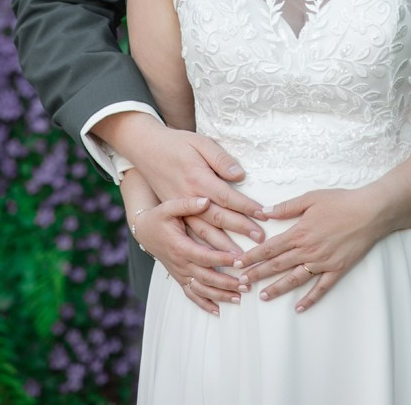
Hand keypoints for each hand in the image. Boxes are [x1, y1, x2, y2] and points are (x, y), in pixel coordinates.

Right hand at [115, 118, 265, 252]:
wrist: (146, 149)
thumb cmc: (176, 143)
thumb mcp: (200, 142)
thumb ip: (220, 159)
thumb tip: (239, 175)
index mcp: (197, 180)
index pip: (227, 198)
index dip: (247, 207)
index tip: (264, 215)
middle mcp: (188, 199)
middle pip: (218, 220)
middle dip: (241, 230)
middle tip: (261, 241)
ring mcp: (179, 211)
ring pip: (204, 235)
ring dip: (224, 250)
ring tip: (241, 261)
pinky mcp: (175, 215)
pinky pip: (190, 239)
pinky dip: (203, 254)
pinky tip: (215, 267)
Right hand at [132, 196, 251, 315]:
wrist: (144, 231)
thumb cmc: (158, 217)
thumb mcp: (169, 207)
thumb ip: (188, 204)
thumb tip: (206, 200)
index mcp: (180, 247)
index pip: (204, 256)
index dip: (221, 259)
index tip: (239, 260)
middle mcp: (180, 264)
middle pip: (206, 277)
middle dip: (226, 282)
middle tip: (246, 283)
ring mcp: (180, 273)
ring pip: (201, 289)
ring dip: (220, 295)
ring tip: (239, 297)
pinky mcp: (179, 278)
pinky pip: (191, 295)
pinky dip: (204, 304)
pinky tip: (218, 311)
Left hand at [235, 188, 379, 312]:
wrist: (369, 212)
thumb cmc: (340, 201)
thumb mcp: (310, 198)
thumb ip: (287, 207)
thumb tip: (265, 212)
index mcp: (299, 232)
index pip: (270, 247)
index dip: (252, 256)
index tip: (238, 263)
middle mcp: (308, 251)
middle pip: (277, 265)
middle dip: (257, 274)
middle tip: (241, 283)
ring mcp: (322, 263)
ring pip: (295, 279)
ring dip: (277, 289)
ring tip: (263, 297)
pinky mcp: (337, 270)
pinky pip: (321, 288)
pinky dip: (309, 299)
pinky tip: (298, 307)